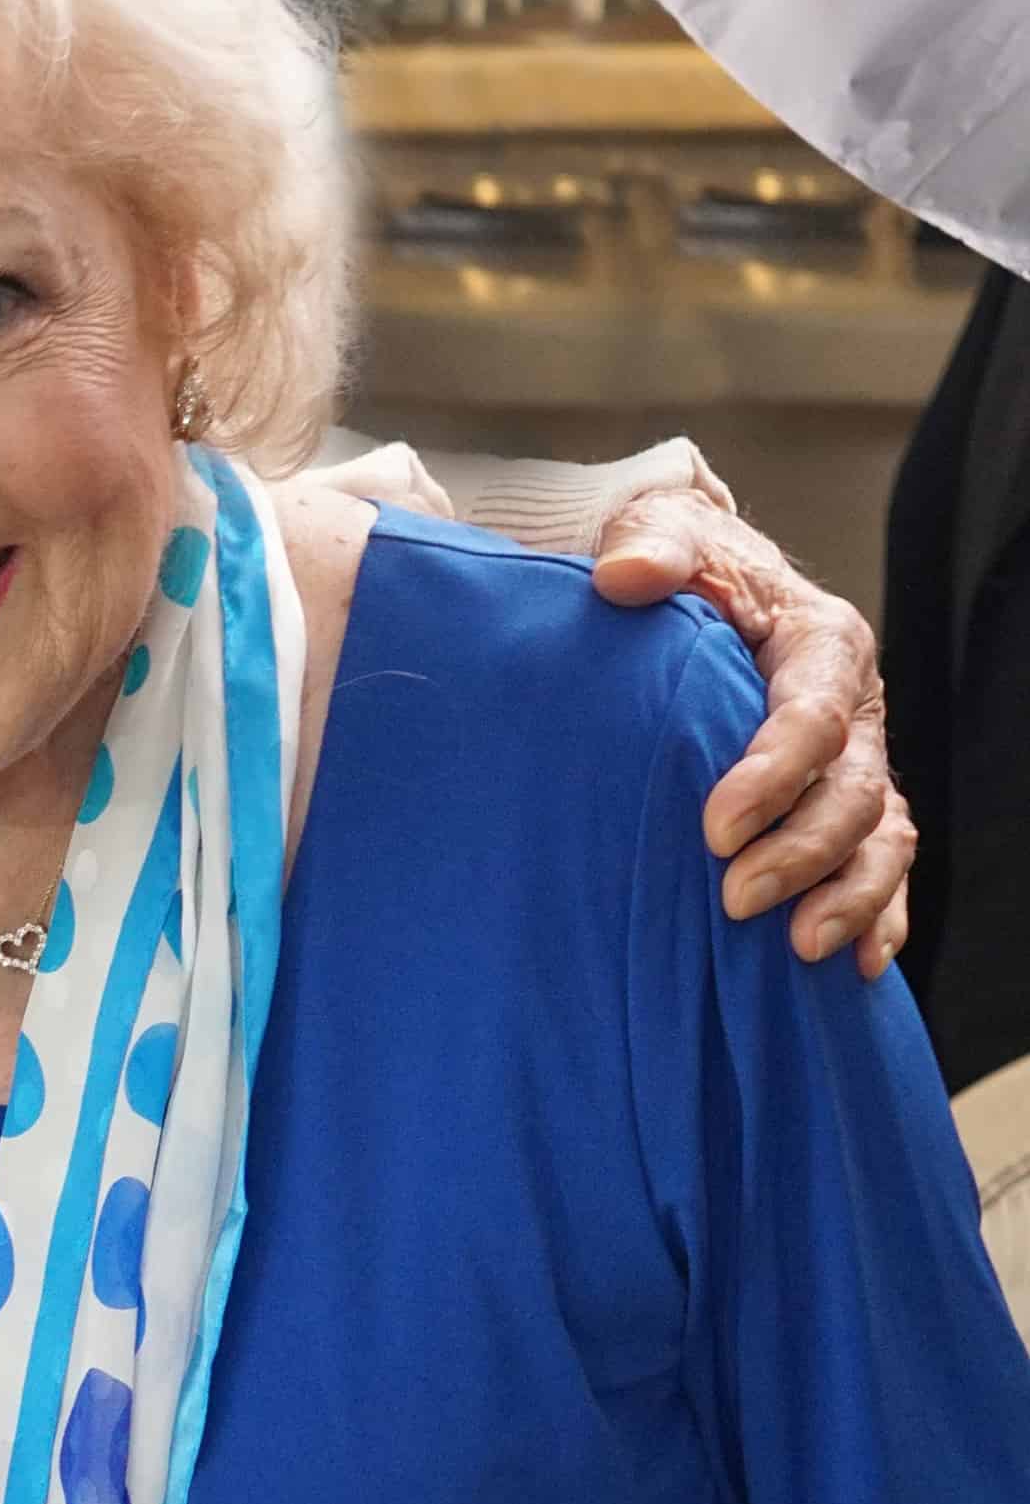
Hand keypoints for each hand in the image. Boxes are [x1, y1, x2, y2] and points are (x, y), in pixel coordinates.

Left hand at [591, 484, 912, 974]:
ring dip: (849, 898)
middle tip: (737, 900)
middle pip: (852, 790)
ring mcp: (855, 764)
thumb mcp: (662, 533)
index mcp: (821, 643)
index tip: (714, 830)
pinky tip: (853, 970)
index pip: (810, 716)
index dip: (771, 776)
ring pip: (880, 838)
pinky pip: (881, 869)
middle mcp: (854, 709)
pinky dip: (877, 917)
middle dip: (804, 852)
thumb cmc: (678, 564)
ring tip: (800, 949)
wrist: (694, 588)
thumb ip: (650, 545)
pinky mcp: (844, 809)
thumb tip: (622, 576)